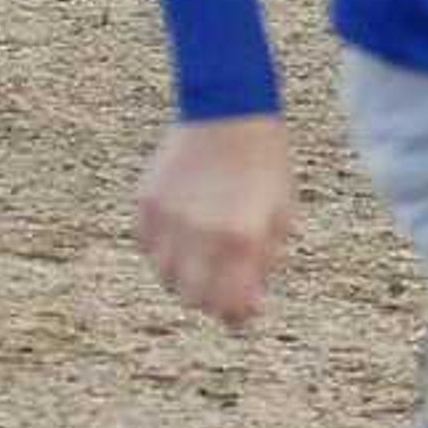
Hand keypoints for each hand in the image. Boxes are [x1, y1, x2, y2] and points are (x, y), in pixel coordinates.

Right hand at [135, 114, 294, 328]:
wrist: (229, 113)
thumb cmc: (265, 167)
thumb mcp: (282, 217)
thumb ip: (265, 264)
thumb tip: (249, 305)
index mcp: (241, 239)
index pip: (229, 305)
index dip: (237, 315)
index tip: (244, 311)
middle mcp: (200, 234)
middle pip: (194, 299)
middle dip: (212, 299)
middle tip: (225, 284)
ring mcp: (168, 219)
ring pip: (166, 276)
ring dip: (186, 275)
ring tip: (207, 251)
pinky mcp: (146, 204)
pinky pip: (148, 247)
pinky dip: (165, 250)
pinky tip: (186, 231)